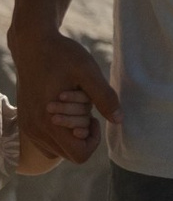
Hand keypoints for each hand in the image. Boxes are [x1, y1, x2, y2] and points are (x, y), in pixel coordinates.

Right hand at [5, 26, 115, 168]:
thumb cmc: (62, 56)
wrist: (33, 45)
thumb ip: (104, 97)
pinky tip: (64, 108)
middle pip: (69, 153)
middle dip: (82, 133)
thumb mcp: (89, 72)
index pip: (79, 155)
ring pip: (57, 149)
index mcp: (48, 122)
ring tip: (73, 106)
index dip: (93, 140)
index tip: (94, 118)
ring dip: (70, 133)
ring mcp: (27, 127)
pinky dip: (59, 130)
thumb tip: (119, 120)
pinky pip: (46, 140)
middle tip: (82, 106)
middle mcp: (34, 130)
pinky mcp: (25, 121)